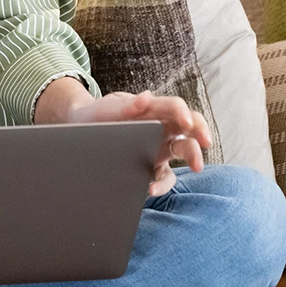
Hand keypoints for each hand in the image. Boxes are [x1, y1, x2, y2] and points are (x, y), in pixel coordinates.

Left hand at [68, 89, 211, 195]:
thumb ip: (126, 104)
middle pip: (189, 127)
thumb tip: (146, 98)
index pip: (174, 106)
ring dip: (194, 157)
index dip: (182, 111)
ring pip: (184, 150)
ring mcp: (159, 148)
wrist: (81, 130)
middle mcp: (161, 127)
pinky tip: (150, 188)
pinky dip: (161, 184)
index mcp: (152, 109)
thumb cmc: (98, 115)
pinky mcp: (152, 166)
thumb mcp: (109, 107)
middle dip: (201, 132)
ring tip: (196, 167)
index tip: (185, 120)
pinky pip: (164, 176)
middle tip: (204, 143)